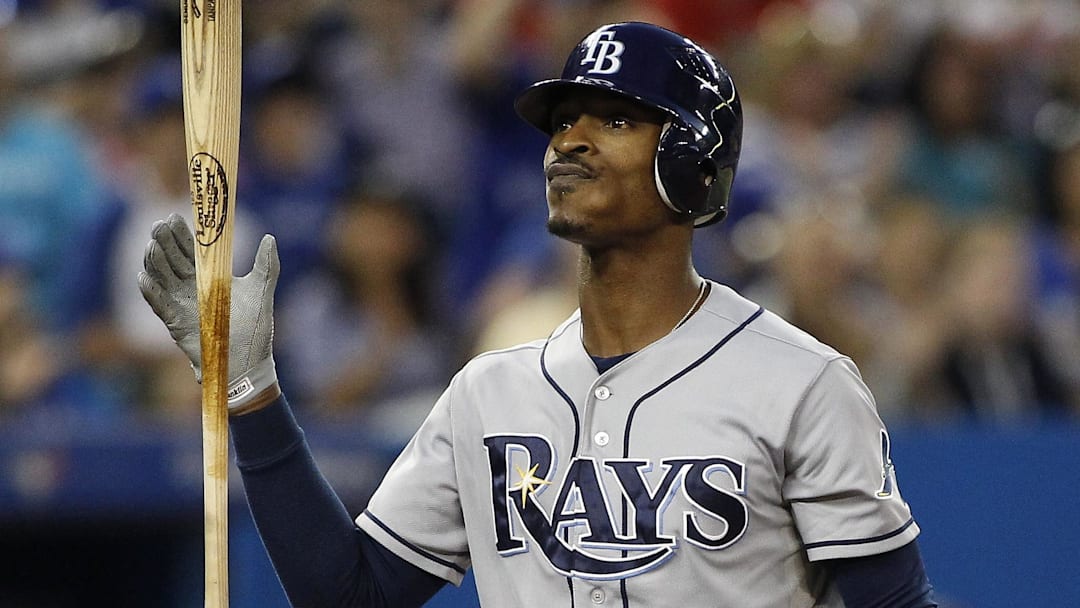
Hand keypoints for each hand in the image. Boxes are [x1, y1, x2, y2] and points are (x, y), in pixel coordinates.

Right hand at [138, 213, 280, 411]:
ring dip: (155, 261)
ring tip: (152, 245)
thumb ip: (266, 266)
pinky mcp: (176, 323)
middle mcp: (191, 289)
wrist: (250, 363)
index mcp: (209, 279)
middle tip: (160, 225)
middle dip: (164, 242)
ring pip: (161, 278)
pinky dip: (151, 291)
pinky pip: (159, 305)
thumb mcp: (261, 291)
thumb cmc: (255, 329)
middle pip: (172, 260)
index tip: (175, 216)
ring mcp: (181, 305)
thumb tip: (270, 238)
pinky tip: (143, 276)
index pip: (190, 251)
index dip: (181, 234)